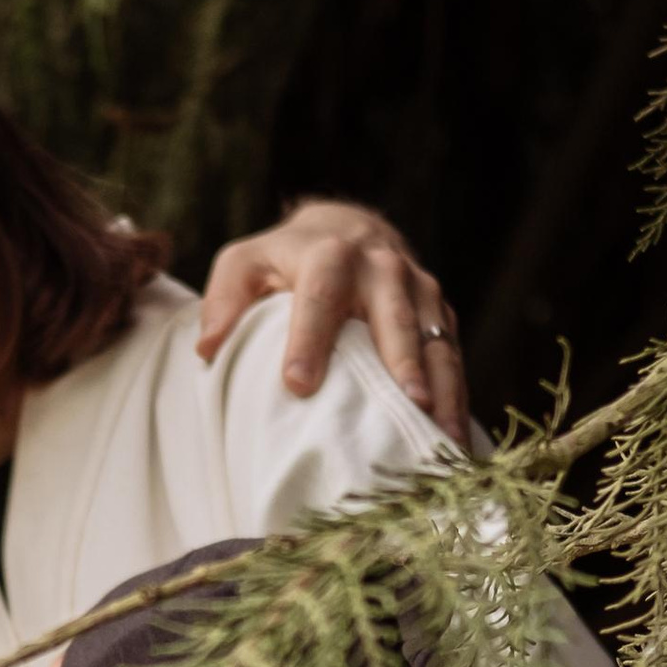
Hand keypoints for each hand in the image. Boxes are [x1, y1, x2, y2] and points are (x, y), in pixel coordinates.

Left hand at [197, 199, 466, 441]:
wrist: (348, 228)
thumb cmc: (284, 260)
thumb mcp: (244, 265)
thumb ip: (223, 302)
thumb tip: (208, 349)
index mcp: (328, 252)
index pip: (320, 293)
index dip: (310, 337)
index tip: (298, 384)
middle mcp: (381, 265)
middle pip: (394, 314)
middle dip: (402, 360)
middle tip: (410, 405)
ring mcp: (418, 289)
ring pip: (435, 338)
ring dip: (443, 385)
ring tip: (444, 434)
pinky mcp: (440, 313)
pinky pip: (452, 354)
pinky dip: (457, 394)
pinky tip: (455, 438)